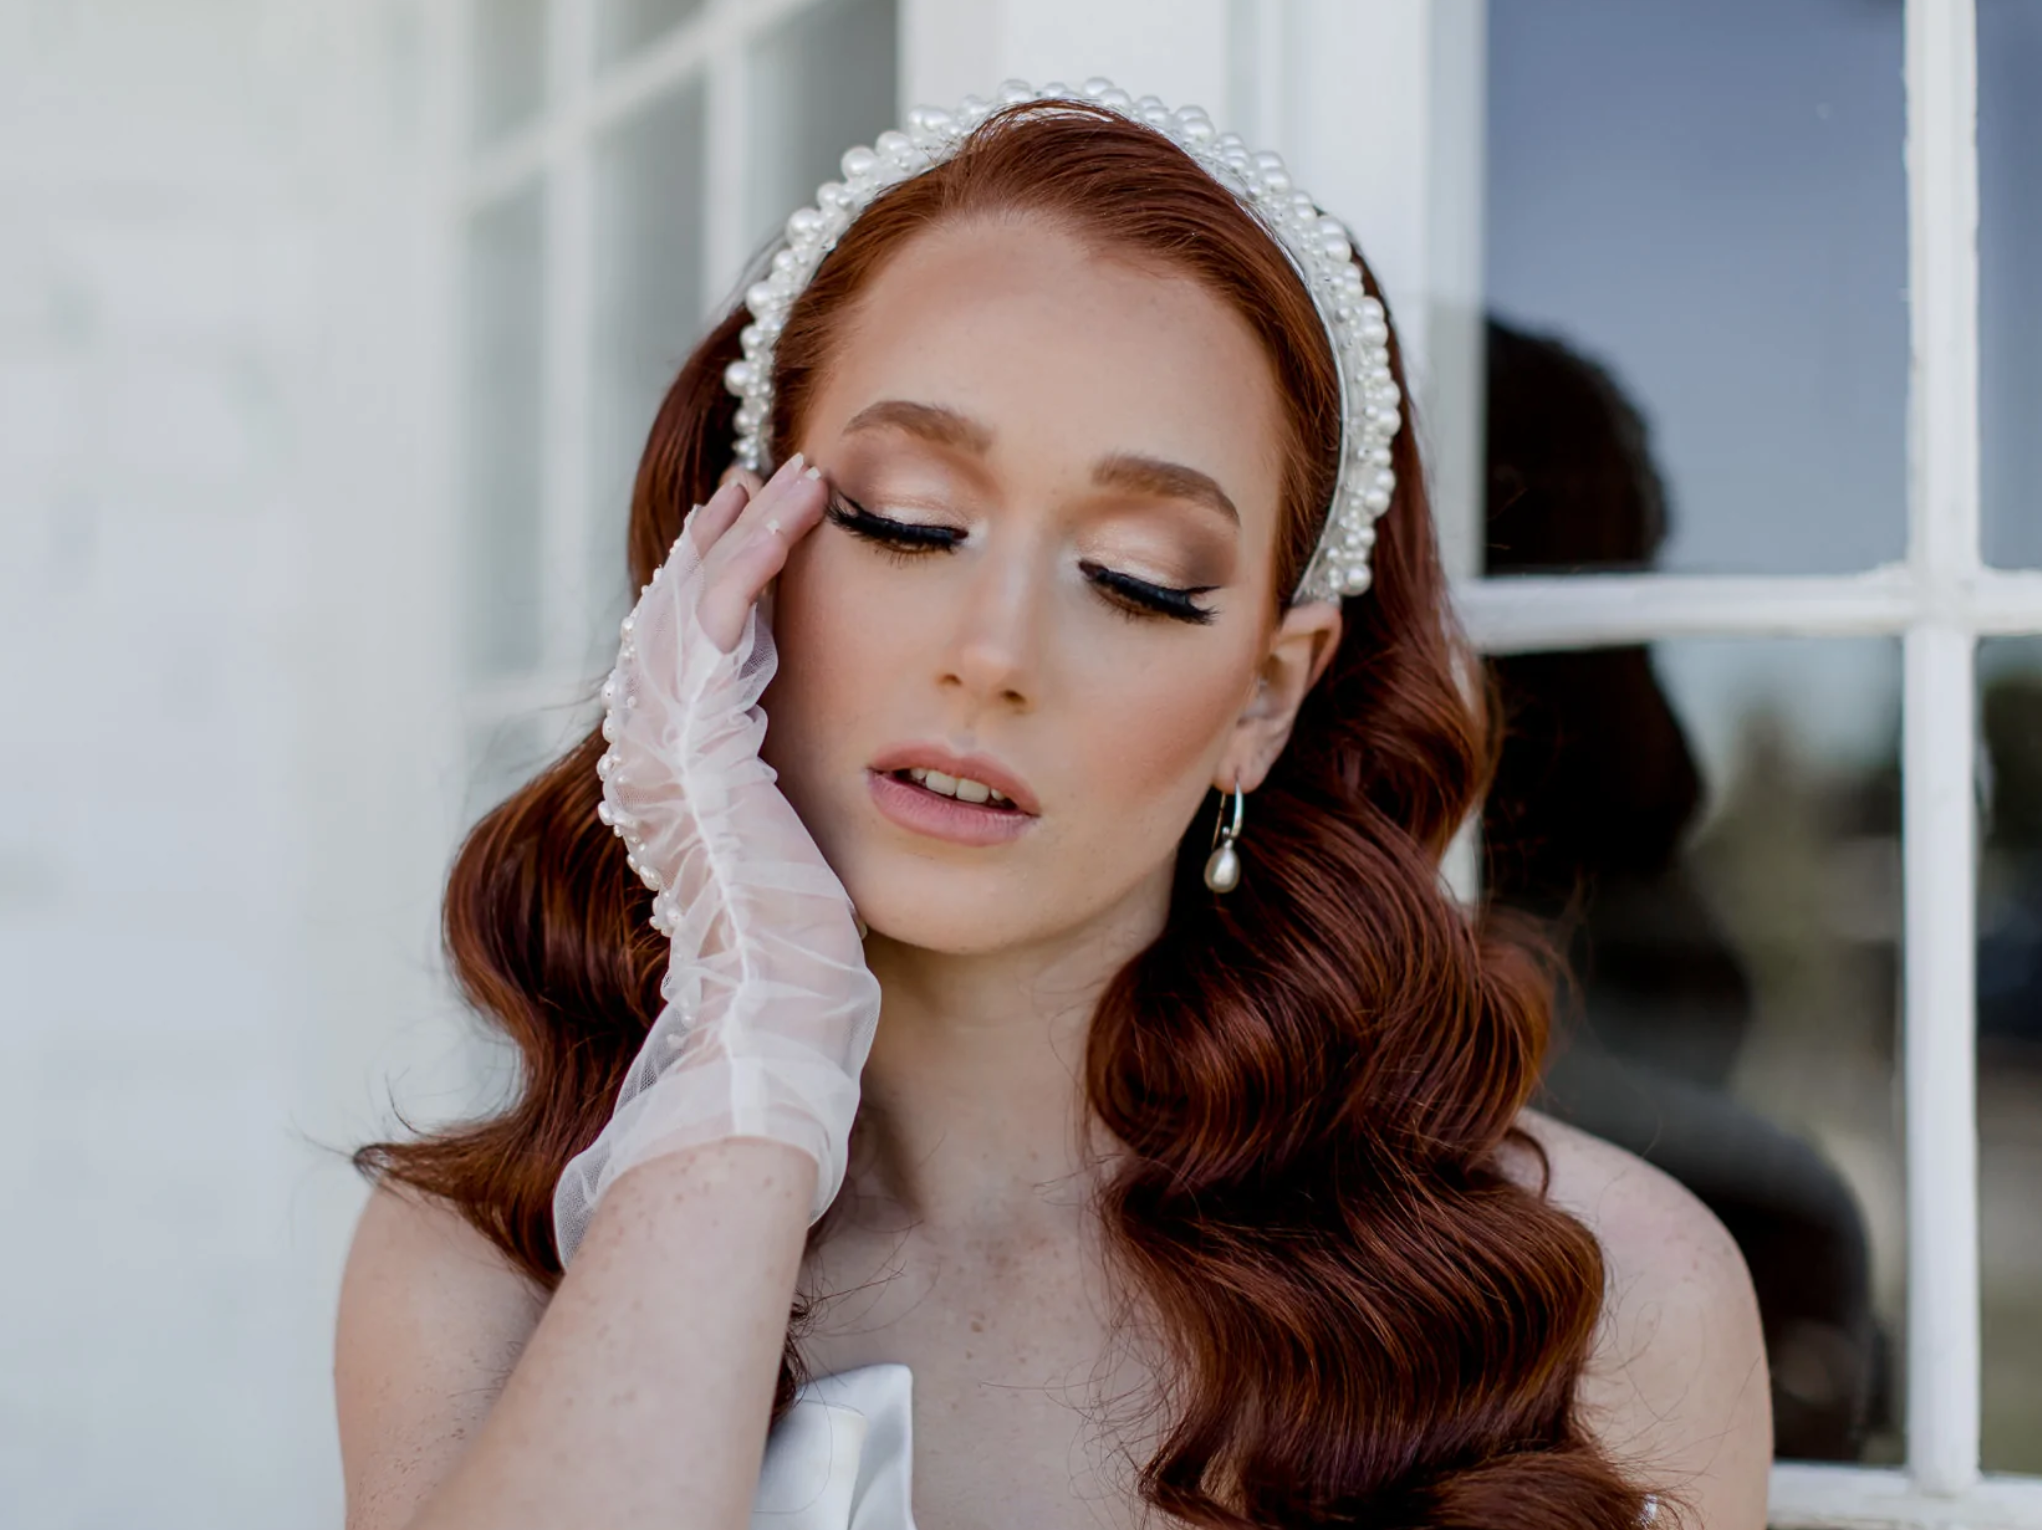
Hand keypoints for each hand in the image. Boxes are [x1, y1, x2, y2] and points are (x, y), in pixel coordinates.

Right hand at [553, 454, 881, 1263]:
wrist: (775, 1025)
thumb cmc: (799, 970)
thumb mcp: (794, 858)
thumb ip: (786, 800)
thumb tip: (811, 780)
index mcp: (676, 784)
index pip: (695, 662)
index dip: (728, 591)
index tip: (770, 539)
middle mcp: (652, 759)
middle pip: (677, 618)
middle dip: (724, 546)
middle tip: (769, 484)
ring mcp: (664, 750)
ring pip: (693, 605)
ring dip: (745, 534)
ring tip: (794, 479)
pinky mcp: (698, 745)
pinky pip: (723, 621)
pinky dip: (758, 556)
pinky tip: (801, 510)